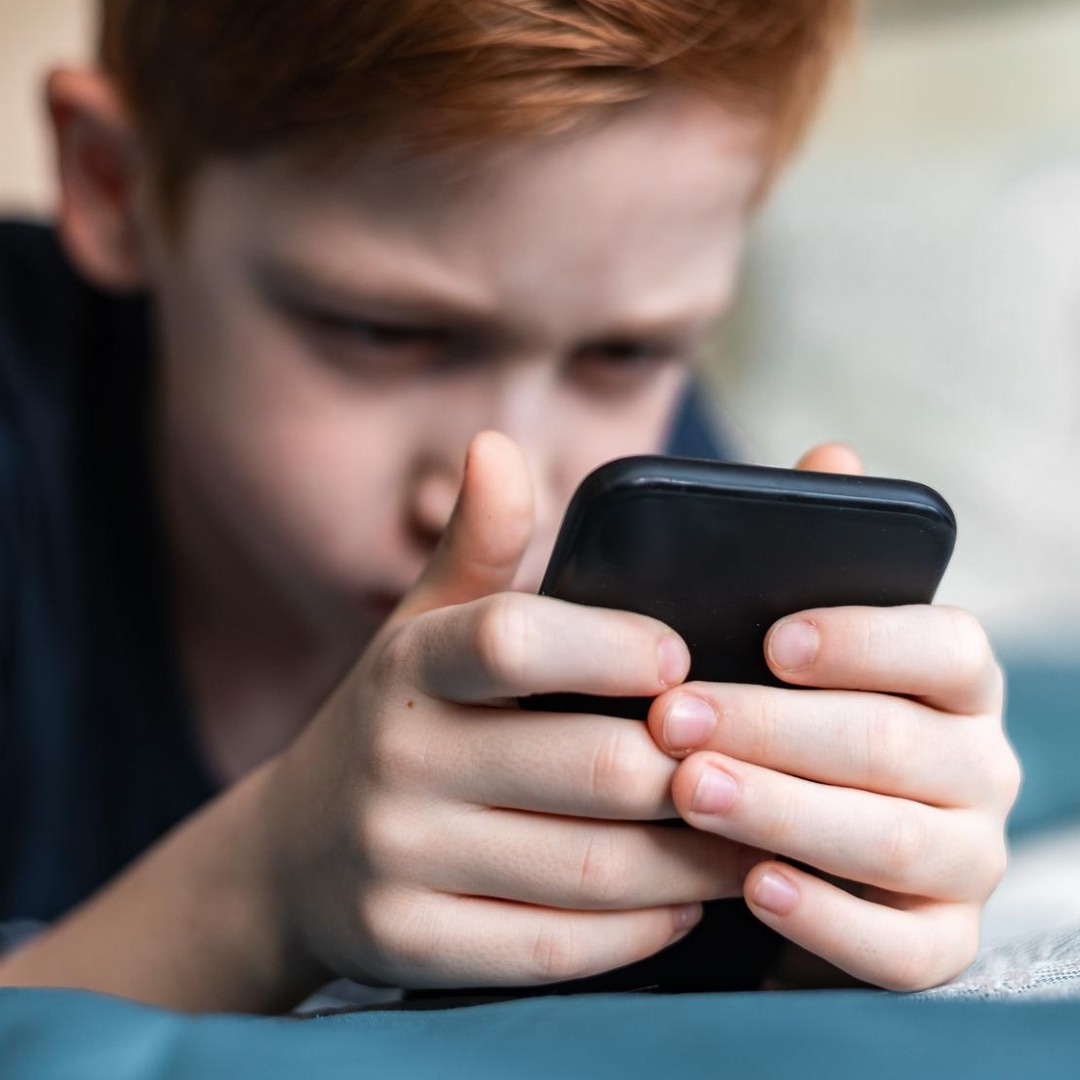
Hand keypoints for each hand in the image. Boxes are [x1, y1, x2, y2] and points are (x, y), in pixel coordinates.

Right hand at [261, 432, 751, 990]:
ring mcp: (396, 859)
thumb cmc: (401, 720)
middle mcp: (394, 758)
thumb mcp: (424, 627)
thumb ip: (479, 547)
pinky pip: (557, 949)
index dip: (615, 648)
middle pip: (590, 766)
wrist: (297, 853)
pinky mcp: (410, 946)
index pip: (516, 640)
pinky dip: (639, 931)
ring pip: (591, 868)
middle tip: (770, 763)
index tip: (684, 660)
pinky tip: (686, 907)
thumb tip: (494, 446)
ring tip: (758, 837)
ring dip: (694, 859)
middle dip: (694, 768)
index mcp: (411, 664)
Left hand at [646, 445, 1019, 991]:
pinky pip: (903, 948)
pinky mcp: (939, 941)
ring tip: (690, 791)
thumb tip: (831, 450)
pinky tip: (754, 886)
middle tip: (675, 718)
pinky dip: (828, 918)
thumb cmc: (779, 713)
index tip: (772, 639)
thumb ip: (806, 549)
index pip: (943, 647)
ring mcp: (968, 857)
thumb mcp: (781, 634)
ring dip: (786, 812)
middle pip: (893, 744)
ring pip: (893, 839)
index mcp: (951, 677)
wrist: (787, 843)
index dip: (864, 639)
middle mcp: (978, 763)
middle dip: (776, 729)